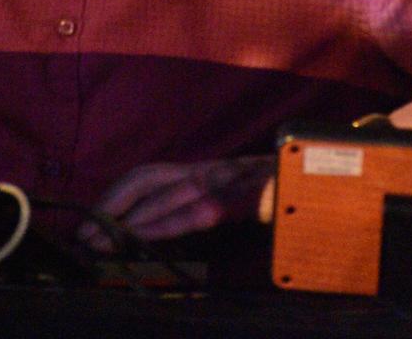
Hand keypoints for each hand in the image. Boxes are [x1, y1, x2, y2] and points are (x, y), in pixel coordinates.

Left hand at [76, 155, 275, 250]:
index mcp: (204, 172)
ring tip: (103, 240)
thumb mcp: (238, 202)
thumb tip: (162, 229)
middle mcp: (209, 170)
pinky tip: (149, 234)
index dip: (116, 195)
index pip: (149, 175)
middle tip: (83, 235)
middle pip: (147, 177)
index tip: (88, 220)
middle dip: (111, 204)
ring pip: (168, 191)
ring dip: (130, 218)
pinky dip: (170, 221)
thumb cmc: (283, 195)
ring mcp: (227, 180)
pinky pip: (201, 209)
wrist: (328, 179)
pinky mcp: (245, 197)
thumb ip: (206, 208)